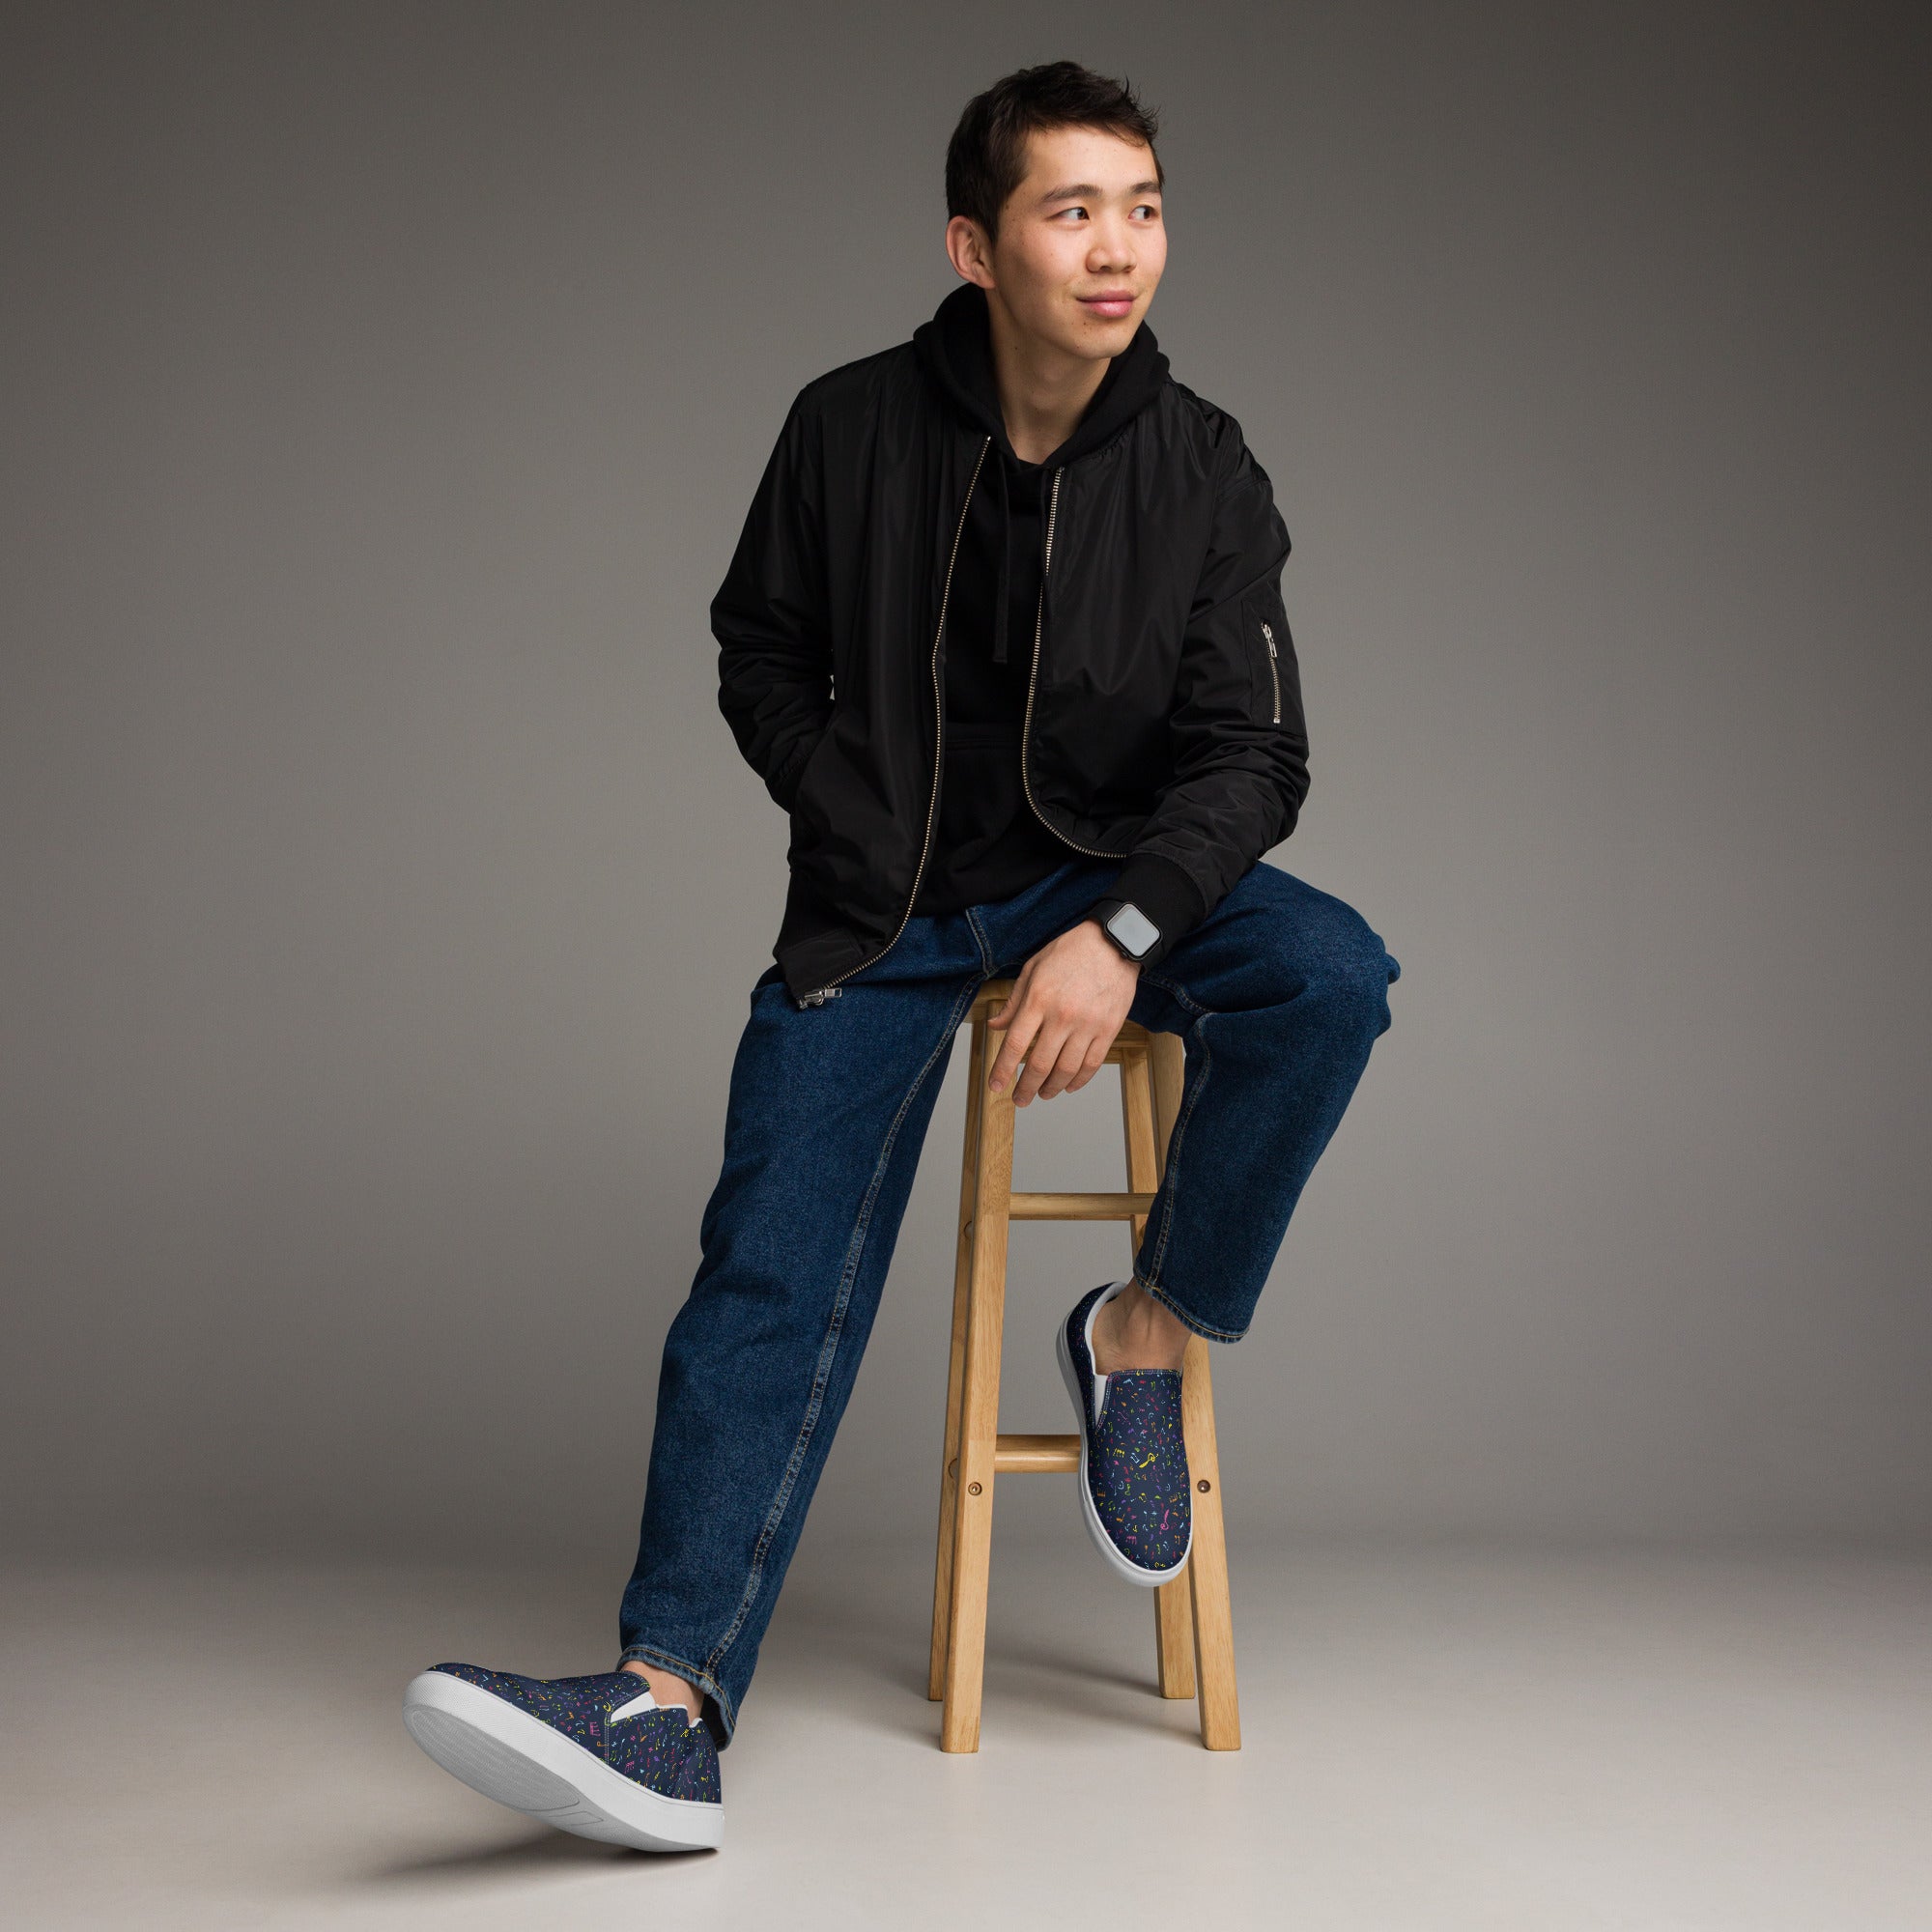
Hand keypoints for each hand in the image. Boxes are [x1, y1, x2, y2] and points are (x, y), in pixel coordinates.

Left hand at [985, 919, 1138, 1105]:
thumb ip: (1014, 1002)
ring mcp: (1088, 1025)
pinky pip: (1092, 1064)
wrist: (1114, 942)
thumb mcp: (1033, 968)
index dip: (1003, 1070)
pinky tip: (1069, 1086)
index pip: (1016, 1045)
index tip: (996, 1086)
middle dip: (1026, 1088)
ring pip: (1066, 1070)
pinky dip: (1079, 1080)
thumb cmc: (1071, 951)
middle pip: (1040, 1065)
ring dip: (1052, 1088)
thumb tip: (996, 1027)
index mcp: (1039, 999)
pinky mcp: (1109, 1029)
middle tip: (1020, 1099)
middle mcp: (1062, 1016)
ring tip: (1043, 1094)